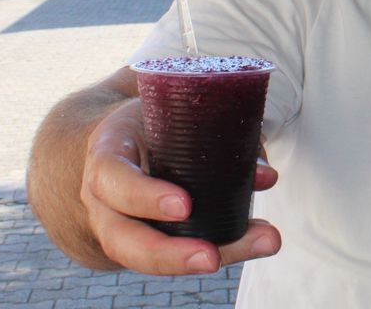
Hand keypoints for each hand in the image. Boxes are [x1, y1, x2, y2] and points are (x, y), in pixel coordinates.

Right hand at [80, 99, 281, 274]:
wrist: (124, 140)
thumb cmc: (150, 122)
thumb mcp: (168, 113)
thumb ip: (212, 134)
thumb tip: (264, 175)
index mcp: (106, 157)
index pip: (113, 180)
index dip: (145, 197)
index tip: (184, 206)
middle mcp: (106, 201)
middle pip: (122, 240)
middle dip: (168, 254)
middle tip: (212, 257)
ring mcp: (123, 226)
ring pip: (151, 257)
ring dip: (212, 255)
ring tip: (263, 243)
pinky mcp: (149, 239)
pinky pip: (182, 250)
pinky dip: (226, 246)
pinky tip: (260, 239)